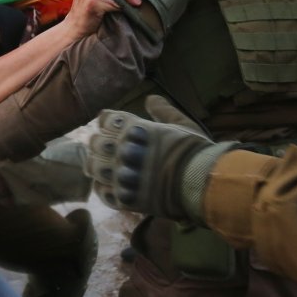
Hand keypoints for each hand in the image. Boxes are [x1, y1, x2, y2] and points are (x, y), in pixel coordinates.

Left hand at [88, 95, 230, 221]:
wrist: (202, 183)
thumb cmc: (194, 152)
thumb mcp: (182, 124)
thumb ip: (163, 110)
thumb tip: (150, 98)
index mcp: (136, 129)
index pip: (106, 119)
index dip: (107, 122)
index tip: (112, 127)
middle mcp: (124, 150)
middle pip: (96, 142)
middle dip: (99, 144)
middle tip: (106, 149)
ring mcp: (123, 175)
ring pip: (94, 168)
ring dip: (98, 166)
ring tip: (107, 168)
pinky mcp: (126, 198)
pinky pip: (103, 193)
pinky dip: (104, 189)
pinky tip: (110, 186)